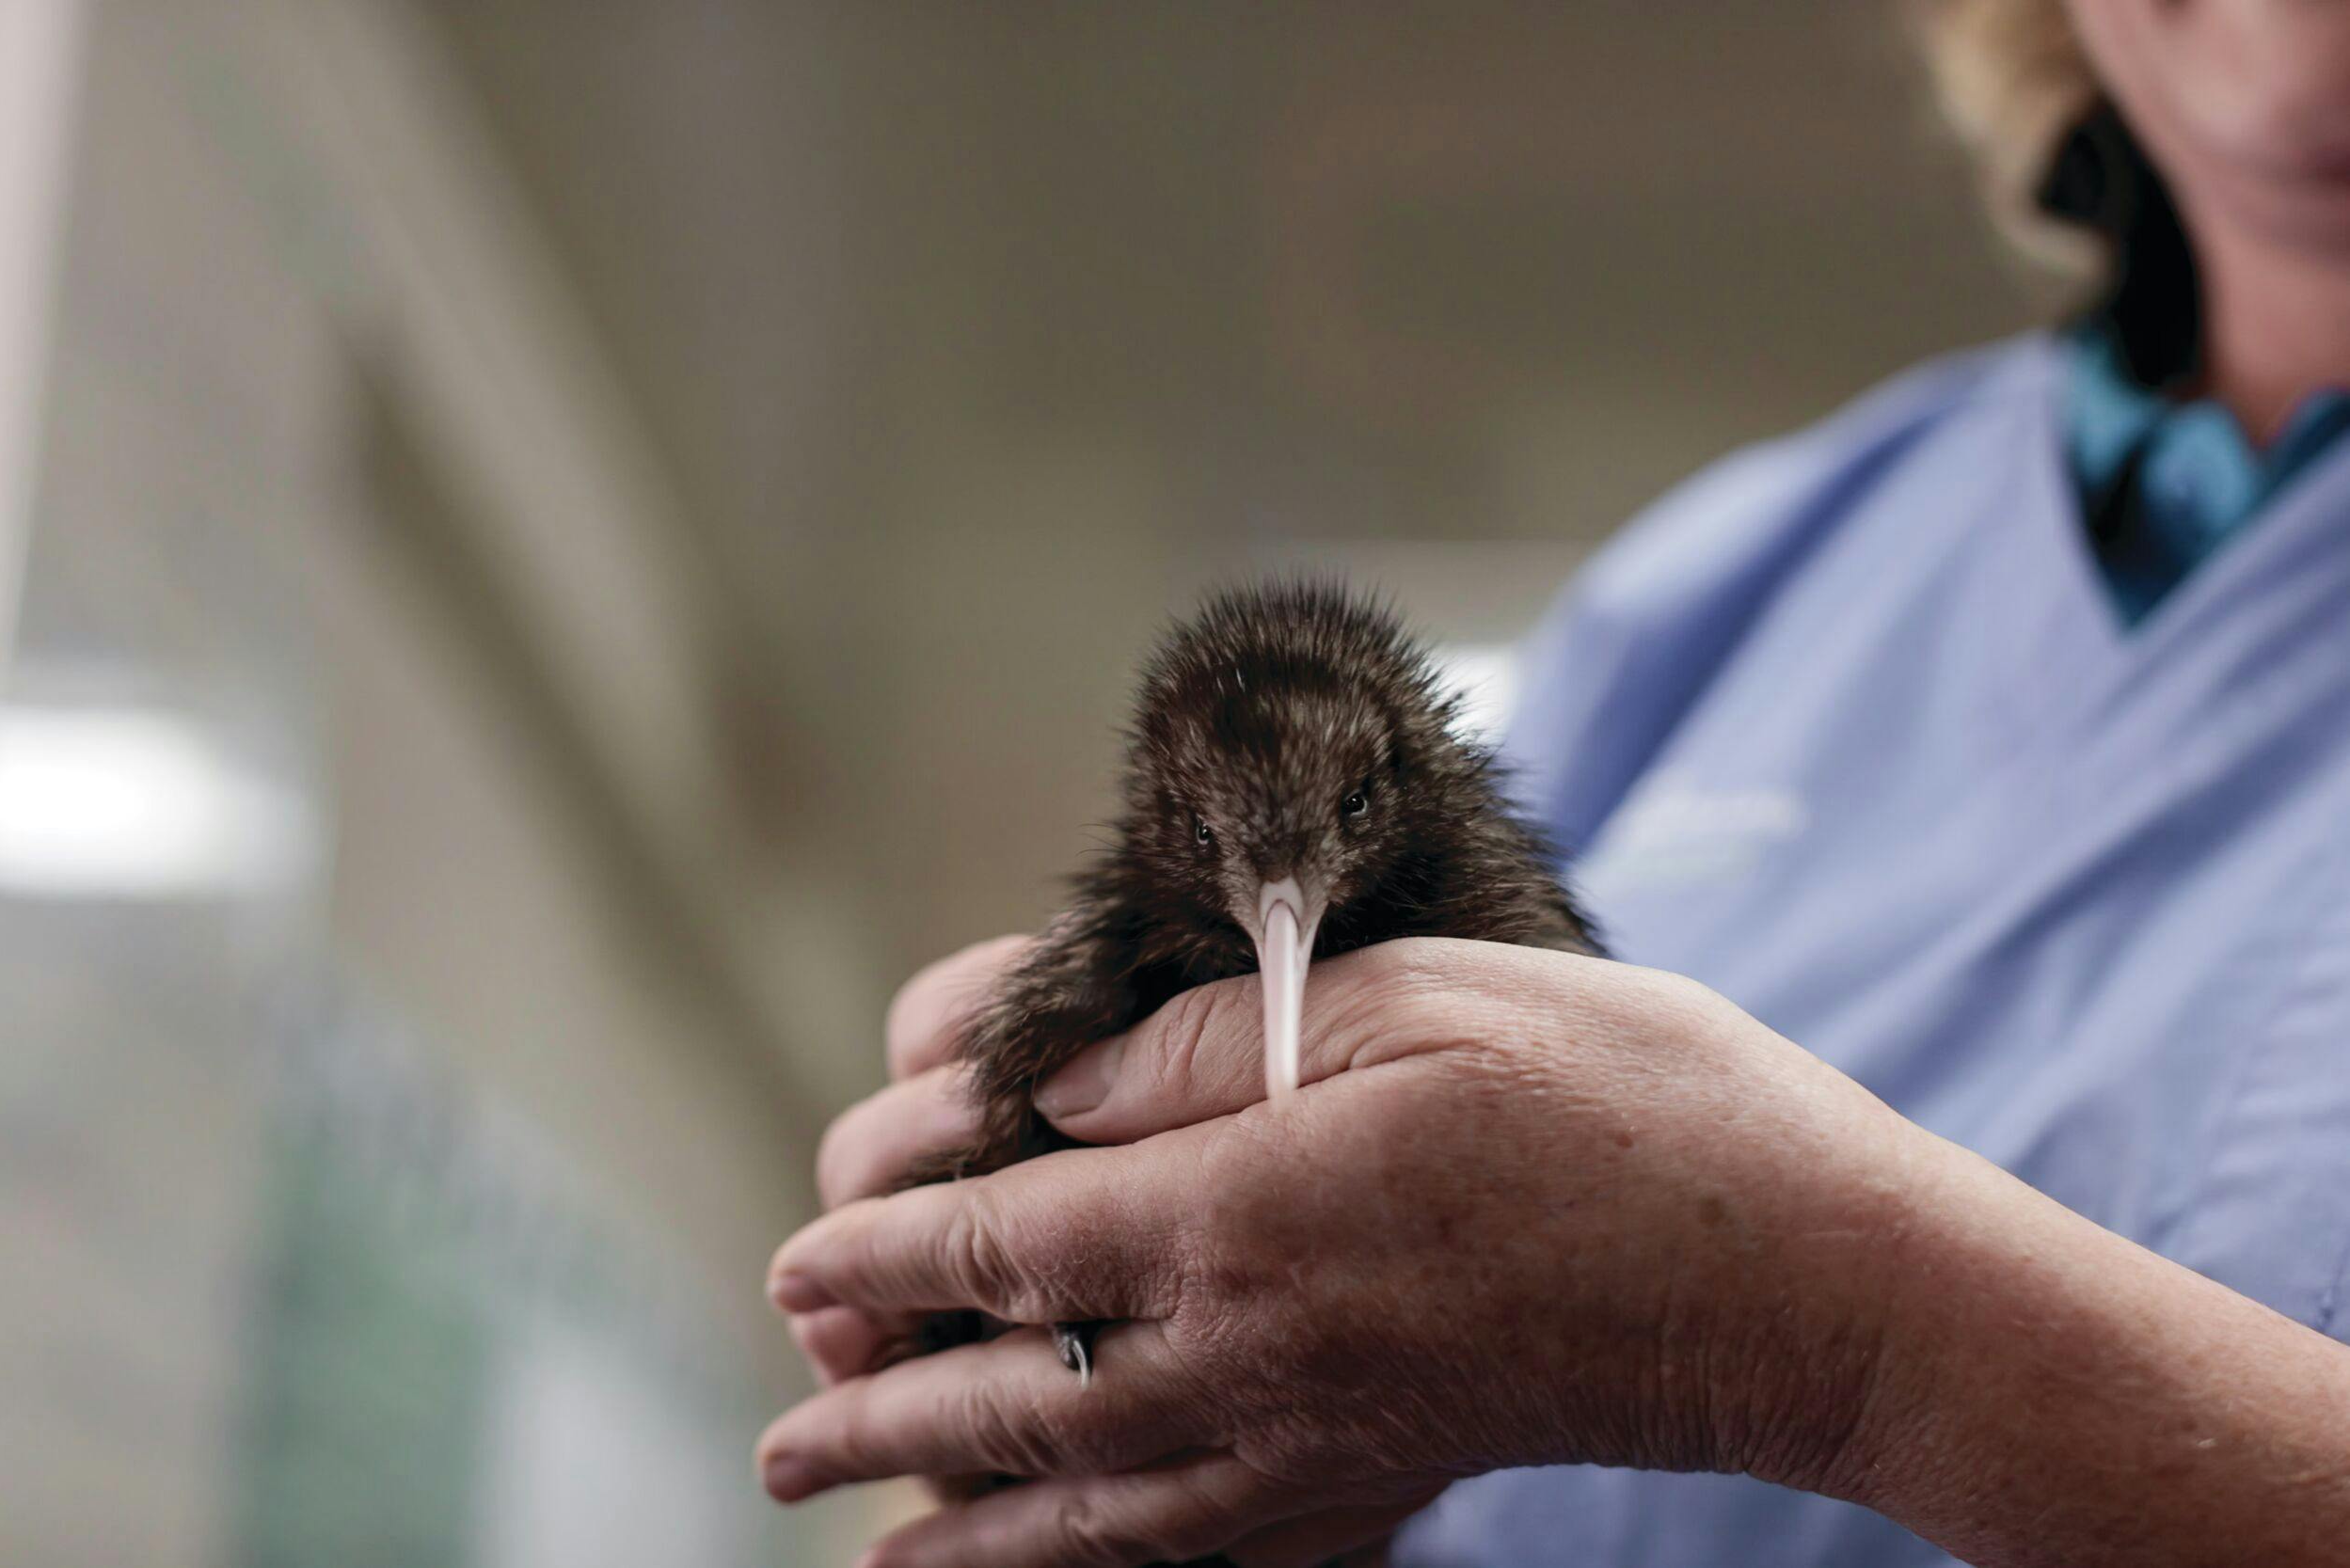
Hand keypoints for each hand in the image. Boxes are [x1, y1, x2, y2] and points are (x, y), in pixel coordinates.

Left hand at [761, 938, 1931, 1566]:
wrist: (1796, 1272)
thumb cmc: (1624, 1103)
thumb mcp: (1412, 999)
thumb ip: (1205, 1044)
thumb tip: (1057, 1091)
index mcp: (1247, 1211)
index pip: (1003, 1244)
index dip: (884, 1252)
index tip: (800, 1262)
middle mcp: (1256, 1352)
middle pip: (1012, 1408)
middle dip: (878, 1420)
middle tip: (780, 1444)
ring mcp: (1319, 1440)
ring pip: (1089, 1516)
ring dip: (964, 1539)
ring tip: (870, 1562)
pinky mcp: (1381, 1479)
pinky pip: (1205, 1560)